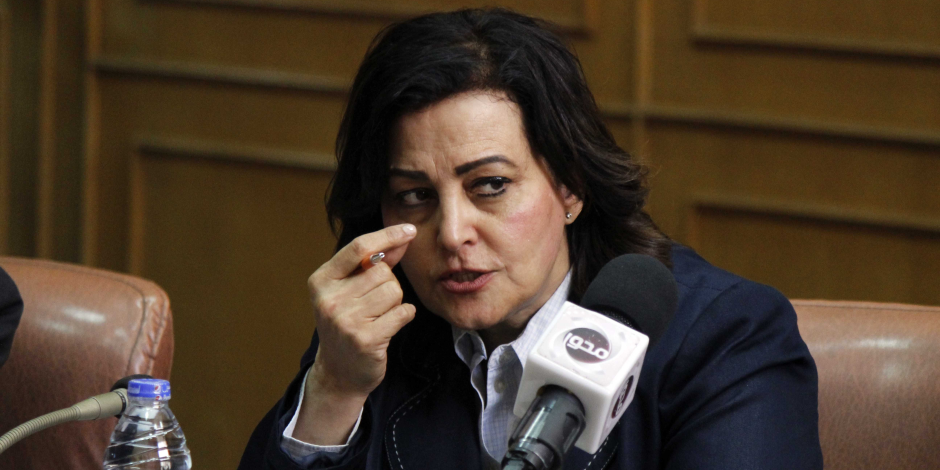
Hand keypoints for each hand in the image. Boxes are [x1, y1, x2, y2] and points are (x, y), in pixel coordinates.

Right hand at [306, 223, 417, 399]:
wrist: (340, 373)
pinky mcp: (364, 339)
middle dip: (389, 284)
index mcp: (321, 281)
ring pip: (394, 291)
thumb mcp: (351, 291)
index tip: (409, 230)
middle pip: (382, 271)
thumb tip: (402, 238)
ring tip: (379, 317)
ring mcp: (345, 320)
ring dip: (395, 303)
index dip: (387, 235)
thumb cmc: (348, 325)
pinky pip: (402, 312)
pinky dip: (404, 316)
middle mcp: (329, 299)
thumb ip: (375, 263)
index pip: (358, 248)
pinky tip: (389, 326)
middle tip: (374, 305)